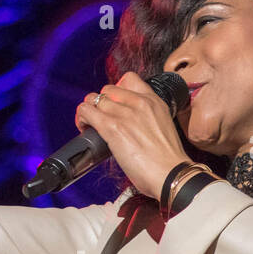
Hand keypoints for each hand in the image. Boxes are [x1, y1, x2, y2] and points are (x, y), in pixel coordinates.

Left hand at [74, 71, 188, 200]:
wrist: (171, 174)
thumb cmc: (168, 160)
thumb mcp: (163, 127)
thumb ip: (148, 119)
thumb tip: (131, 124)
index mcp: (154, 101)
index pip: (129, 79)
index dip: (117, 90)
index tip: (114, 103)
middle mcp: (139, 102)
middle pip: (108, 89)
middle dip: (101, 102)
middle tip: (100, 118)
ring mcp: (125, 113)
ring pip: (94, 99)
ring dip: (89, 110)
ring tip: (89, 124)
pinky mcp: (112, 127)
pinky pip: (86, 111)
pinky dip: (81, 118)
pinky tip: (84, 128)